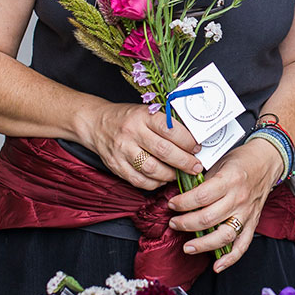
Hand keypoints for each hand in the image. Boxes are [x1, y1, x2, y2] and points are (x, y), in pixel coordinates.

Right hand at [85, 101, 203, 189]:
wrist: (97, 124)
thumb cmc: (128, 118)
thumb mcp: (146, 111)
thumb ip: (166, 123)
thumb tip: (193, 138)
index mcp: (142, 116)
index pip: (169, 129)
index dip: (187, 141)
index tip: (197, 148)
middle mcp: (132, 133)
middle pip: (163, 151)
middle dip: (184, 161)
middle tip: (196, 166)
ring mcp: (122, 151)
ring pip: (151, 169)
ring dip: (170, 174)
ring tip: (179, 173)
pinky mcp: (116, 166)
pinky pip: (139, 181)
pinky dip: (155, 183)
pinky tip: (162, 179)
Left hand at [167, 140, 284, 270]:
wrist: (268, 160)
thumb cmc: (242, 160)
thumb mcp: (220, 162)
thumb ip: (202, 180)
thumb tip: (180, 193)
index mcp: (229, 180)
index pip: (201, 197)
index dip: (183, 203)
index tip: (172, 204)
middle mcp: (239, 199)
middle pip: (208, 219)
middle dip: (186, 224)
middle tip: (174, 223)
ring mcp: (247, 213)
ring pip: (224, 236)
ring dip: (203, 245)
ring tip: (187, 247)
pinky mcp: (253, 223)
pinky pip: (242, 245)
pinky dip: (230, 258)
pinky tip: (217, 266)